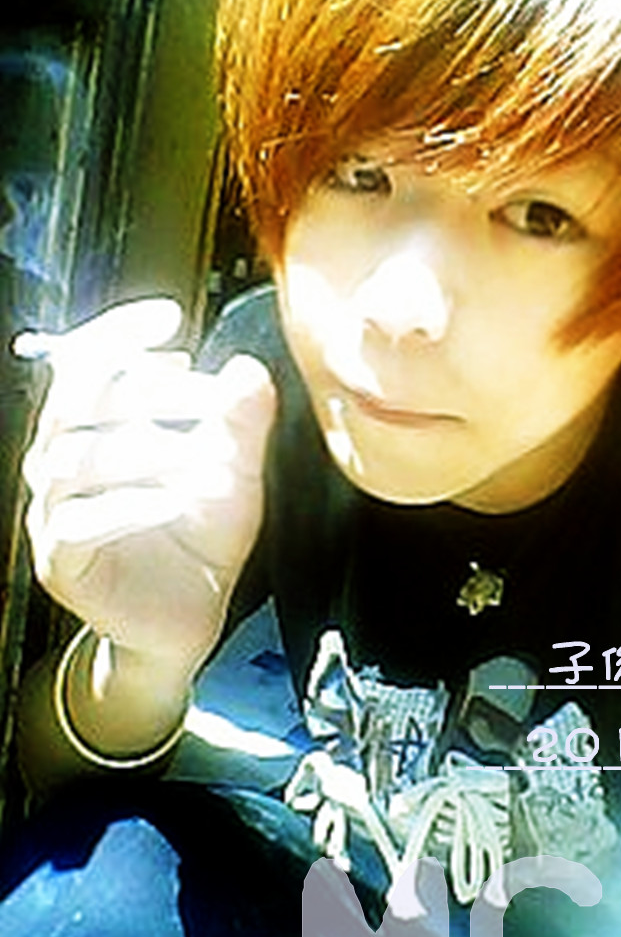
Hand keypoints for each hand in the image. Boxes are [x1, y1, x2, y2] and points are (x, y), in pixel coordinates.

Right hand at [16, 299, 275, 676]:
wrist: (189, 618)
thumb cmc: (201, 539)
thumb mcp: (233, 477)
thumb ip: (240, 427)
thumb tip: (250, 368)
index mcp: (92, 431)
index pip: (83, 363)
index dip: (118, 333)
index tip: (171, 318)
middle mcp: (60, 464)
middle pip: (76, 403)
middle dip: (144, 390)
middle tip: (206, 393)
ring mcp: (53, 514)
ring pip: (72, 460)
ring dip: (142, 448)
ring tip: (201, 454)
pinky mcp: (62, 563)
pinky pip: (78, 524)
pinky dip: (127, 506)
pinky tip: (174, 501)